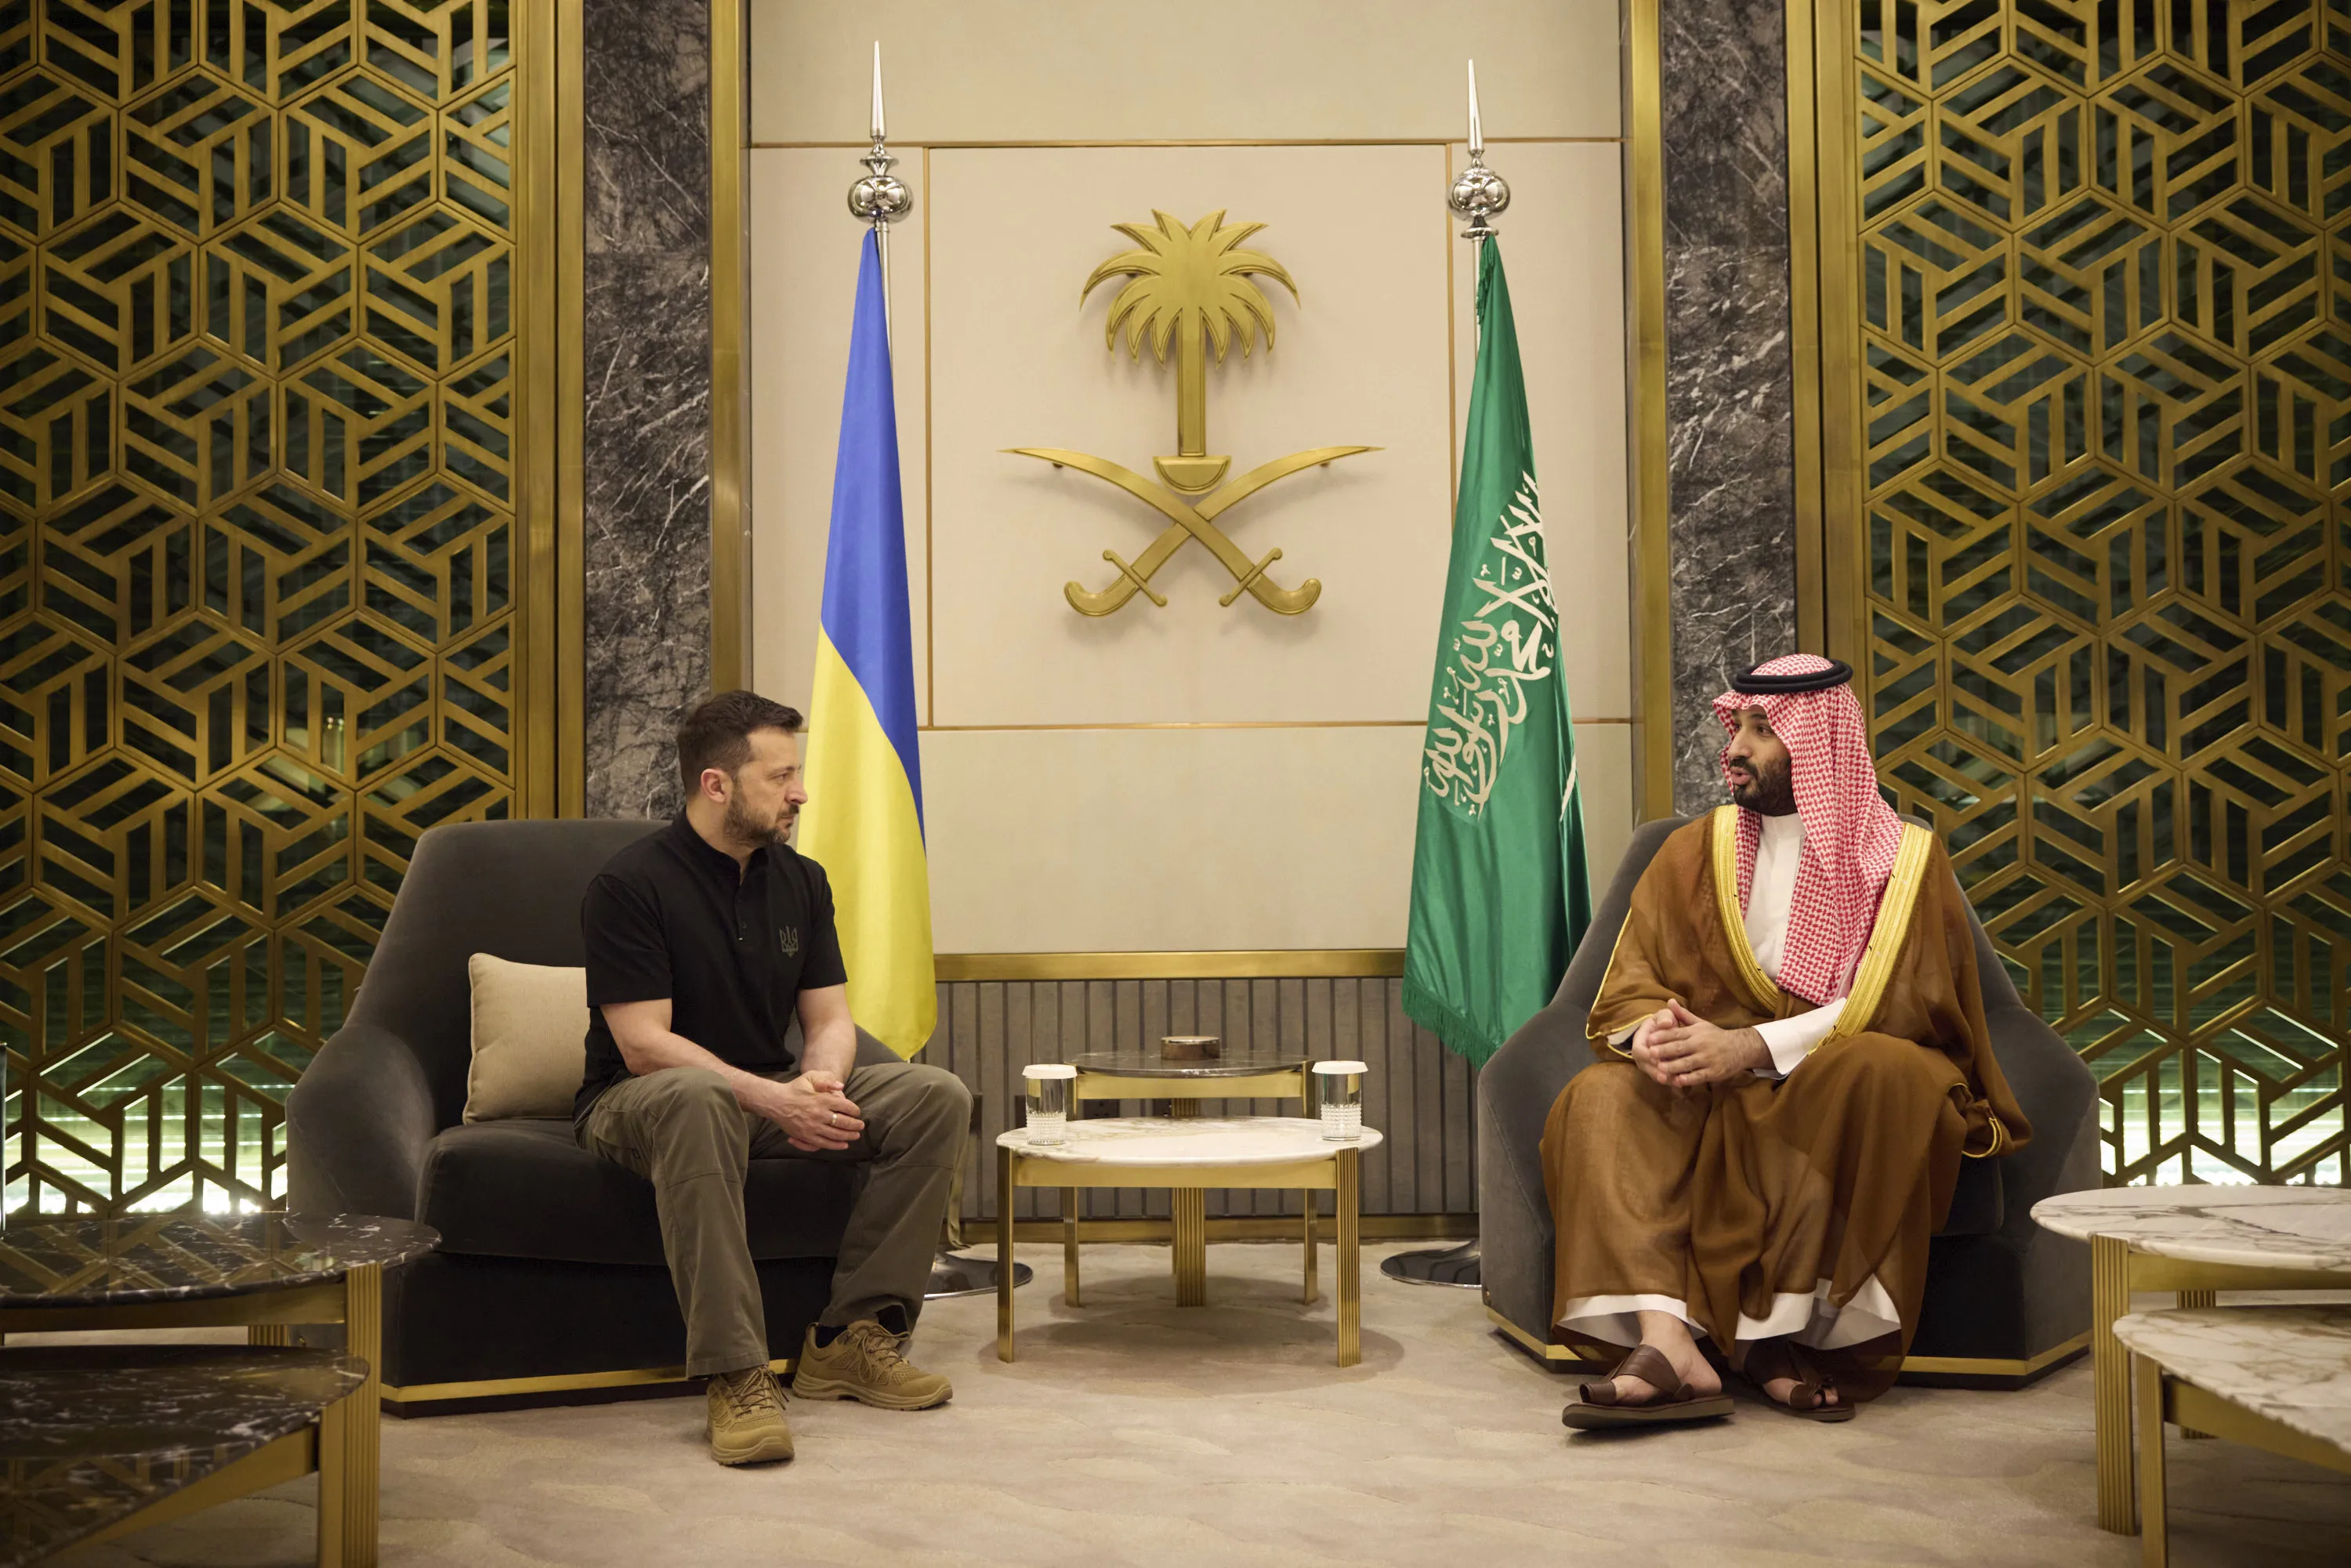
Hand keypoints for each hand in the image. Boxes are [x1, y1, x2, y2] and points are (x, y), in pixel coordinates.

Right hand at [760, 1071, 865, 1151]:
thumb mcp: (811, 1077)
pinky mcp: (805, 1136)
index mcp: (822, 1099)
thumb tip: (841, 1086)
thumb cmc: (795, 1088)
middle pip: (843, 1122)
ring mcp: (812, 1126)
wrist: (776, 1102)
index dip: (854, 1110)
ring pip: (835, 1134)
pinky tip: (844, 1145)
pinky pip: (823, 1143)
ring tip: (856, 1136)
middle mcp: (819, 1114)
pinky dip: (835, 1145)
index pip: (845, 1106)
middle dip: (855, 1125)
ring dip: (848, 1136)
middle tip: (861, 1126)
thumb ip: (827, 1079)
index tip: (857, 1112)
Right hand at [1626, 1006, 1680, 1088]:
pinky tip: (1681, 1084)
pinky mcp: (1659, 1070)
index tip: (1656, 1058)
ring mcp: (1650, 1064)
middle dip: (1655, 1072)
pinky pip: (1664, 1078)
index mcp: (1640, 1039)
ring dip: (1665, 1079)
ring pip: (1655, 1074)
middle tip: (1665, 1077)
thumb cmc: (1665, 1021)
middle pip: (1645, 1066)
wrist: (1669, 1028)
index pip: (1638, 1050)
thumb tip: (1666, 1023)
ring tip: (1675, 1083)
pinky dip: (1671, 1081)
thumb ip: (1664, 1017)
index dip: (1646, 1055)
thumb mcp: (1664, 1015)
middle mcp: (1642, 1054)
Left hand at [1647, 1000, 1769, 1087]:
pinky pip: (1699, 1076)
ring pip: (1688, 1063)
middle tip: (1650, 1053)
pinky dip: (1689, 1079)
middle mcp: (1701, 1044)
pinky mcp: (1714, 1072)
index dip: (1663, 1036)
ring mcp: (1708, 1059)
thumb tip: (1669, 1001)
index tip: (1649, 1038)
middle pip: (1680, 1048)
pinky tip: (1678, 1081)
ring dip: (1673, 1066)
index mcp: (1696, 1032)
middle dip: (1665, 1050)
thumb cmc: (1716, 1036)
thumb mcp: (1700, 1023)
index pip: (1677, 1033)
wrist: (1741, 1048)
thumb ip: (1683, 1015)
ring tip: (1659, 1069)